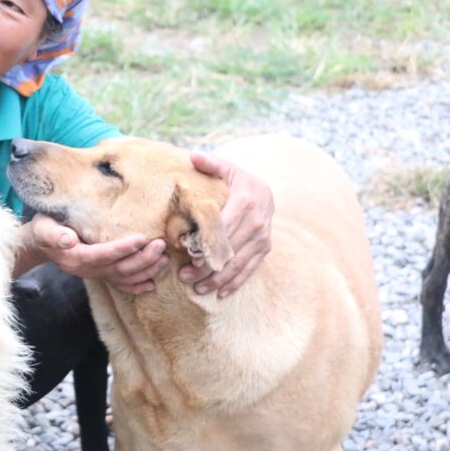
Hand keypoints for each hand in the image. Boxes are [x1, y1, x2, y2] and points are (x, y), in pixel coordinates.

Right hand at [26, 214, 168, 294]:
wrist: (39, 244)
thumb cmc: (44, 228)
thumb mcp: (43, 227)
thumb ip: (54, 234)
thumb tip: (68, 240)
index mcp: (75, 257)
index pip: (103, 255)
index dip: (122, 248)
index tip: (141, 238)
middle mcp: (87, 270)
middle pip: (119, 269)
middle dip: (142, 259)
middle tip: (161, 246)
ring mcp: (94, 274)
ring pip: (124, 278)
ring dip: (146, 271)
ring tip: (164, 259)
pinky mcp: (99, 274)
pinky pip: (120, 285)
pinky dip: (137, 286)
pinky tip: (152, 283)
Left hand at [178, 152, 272, 296]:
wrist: (264, 189)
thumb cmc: (237, 180)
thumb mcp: (226, 168)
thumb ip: (210, 163)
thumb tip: (193, 156)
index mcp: (245, 201)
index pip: (223, 228)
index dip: (206, 245)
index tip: (189, 258)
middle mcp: (257, 222)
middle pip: (228, 250)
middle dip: (206, 266)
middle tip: (184, 277)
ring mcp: (263, 237)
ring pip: (238, 263)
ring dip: (217, 278)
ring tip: (197, 289)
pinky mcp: (265, 248)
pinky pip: (250, 268)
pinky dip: (235, 282)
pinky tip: (220, 293)